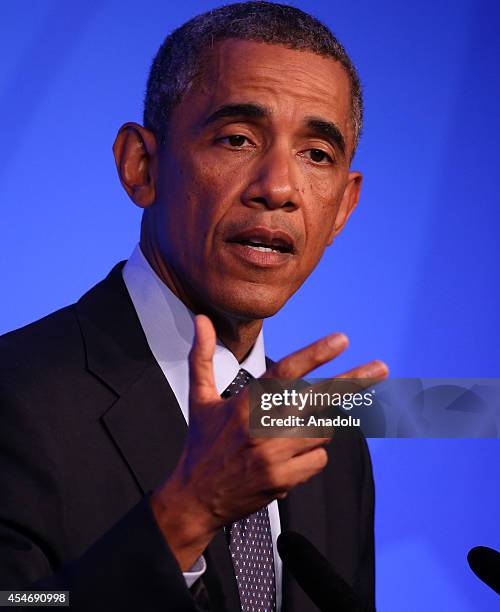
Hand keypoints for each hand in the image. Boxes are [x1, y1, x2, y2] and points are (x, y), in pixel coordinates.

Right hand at [151, 315, 387, 569]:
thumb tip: (201, 319)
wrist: (195, 498)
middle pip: (319, 399)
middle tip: (381, 367)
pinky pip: (318, 459)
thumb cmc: (201, 444)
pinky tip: (289, 457)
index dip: (315, 354)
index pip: (286, 372)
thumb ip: (202, 357)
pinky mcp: (283, 479)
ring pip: (322, 431)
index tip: (342, 340)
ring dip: (318, 426)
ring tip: (291, 432)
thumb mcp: (199, 399)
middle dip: (354, 382)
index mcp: (246, 404)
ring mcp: (275, 455)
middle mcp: (263, 427)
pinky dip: (311, 454)